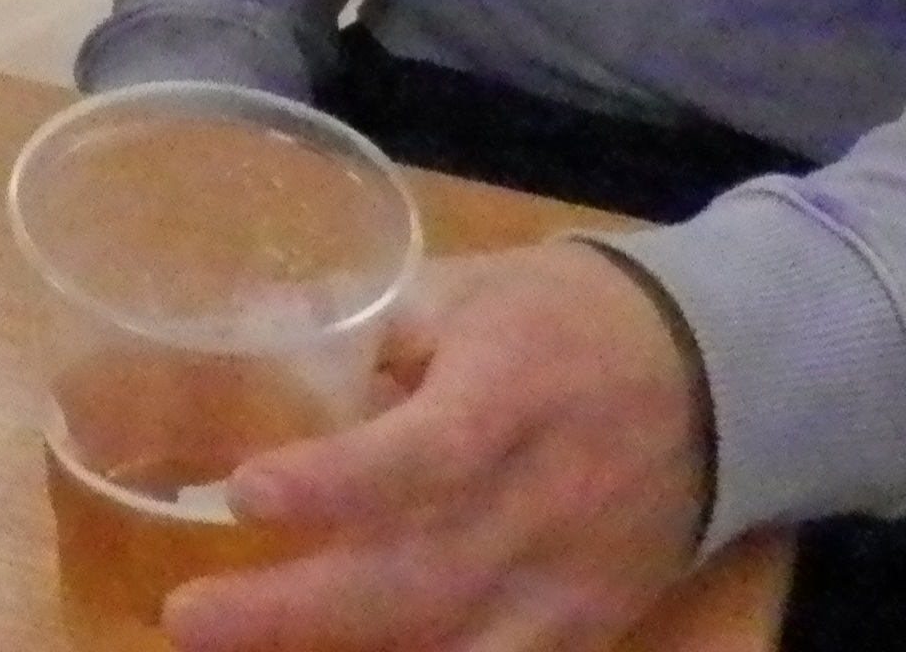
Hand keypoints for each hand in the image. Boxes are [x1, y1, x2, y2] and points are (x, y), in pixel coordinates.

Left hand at [161, 241, 711, 651]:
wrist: (719, 377)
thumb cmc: (566, 317)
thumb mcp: (470, 289)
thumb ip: (372, 326)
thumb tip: (258, 341)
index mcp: (513, 394)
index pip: (429, 452)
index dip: (339, 480)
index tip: (243, 492)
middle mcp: (542, 501)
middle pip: (419, 577)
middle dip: (297, 610)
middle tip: (186, 617)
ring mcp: (566, 580)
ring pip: (454, 648)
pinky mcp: (582, 628)